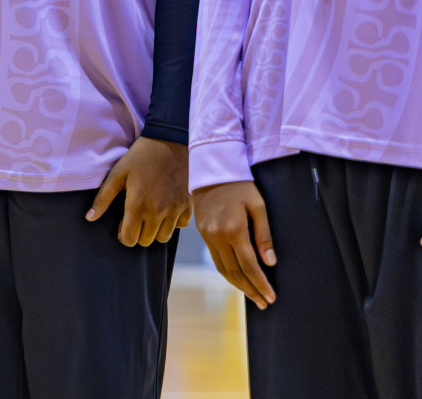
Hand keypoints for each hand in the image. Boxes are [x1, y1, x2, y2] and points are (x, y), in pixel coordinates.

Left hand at [86, 137, 191, 245]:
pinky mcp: (187, 205)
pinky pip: (180, 226)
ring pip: (163, 238)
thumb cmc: (140, 157)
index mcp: (138, 205)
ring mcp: (175, 210)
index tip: (123, 223)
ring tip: (149, 214)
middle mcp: (158, 212)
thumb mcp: (117, 174)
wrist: (169, 143)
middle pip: (146, 241)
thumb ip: (103, 198)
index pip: (130, 239)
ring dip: (154, 230)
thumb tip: (90, 217)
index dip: (123, 235)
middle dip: (137, 233)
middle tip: (134, 217)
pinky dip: (172, 222)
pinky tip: (165, 209)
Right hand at [194, 180, 276, 308]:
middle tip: (264, 303)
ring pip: (222, 268)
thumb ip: (264, 235)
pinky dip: (227, 272)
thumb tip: (270, 263)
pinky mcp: (203, 234)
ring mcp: (208, 236)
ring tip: (252, 295)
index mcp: (233, 230)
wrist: (211, 171)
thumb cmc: (240, 186)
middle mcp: (217, 236)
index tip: (271, 297)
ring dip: (238, 285)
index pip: (249, 265)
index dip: (260, 284)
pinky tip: (238, 278)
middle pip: (234, 272)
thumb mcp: (258, 206)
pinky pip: (216, 259)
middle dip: (250, 289)